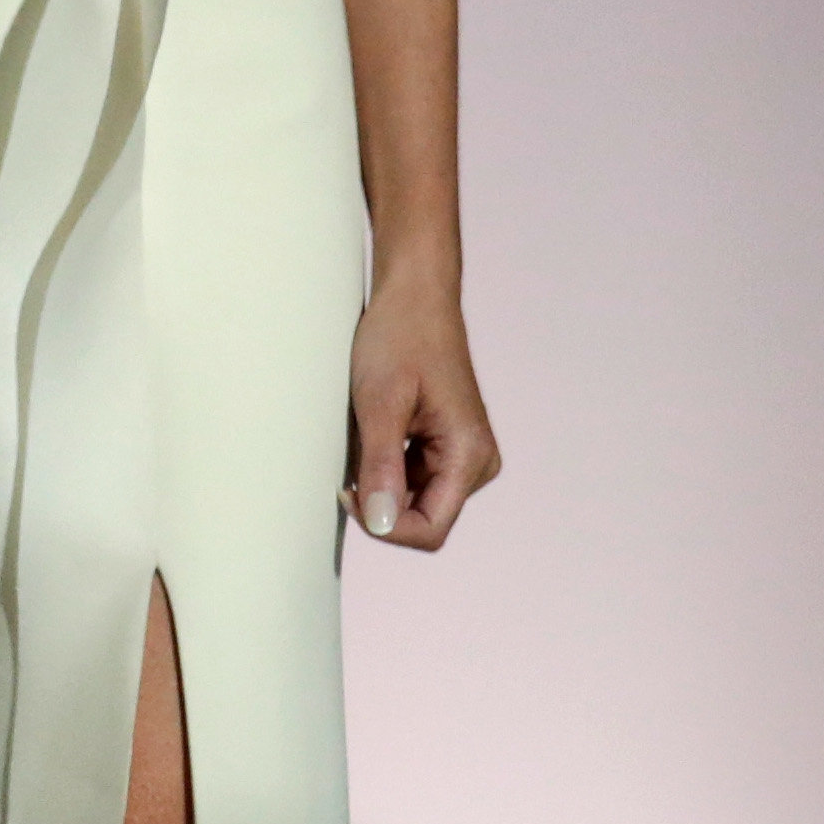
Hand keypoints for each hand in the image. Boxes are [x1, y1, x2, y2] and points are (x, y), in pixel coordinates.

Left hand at [346, 277, 499, 549]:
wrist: (414, 294)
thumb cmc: (400, 336)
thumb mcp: (380, 404)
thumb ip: (381, 468)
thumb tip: (380, 525)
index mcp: (470, 454)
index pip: (430, 529)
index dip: (384, 526)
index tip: (347, 492)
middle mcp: (476, 462)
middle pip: (423, 518)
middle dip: (381, 500)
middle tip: (349, 458)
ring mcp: (463, 455)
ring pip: (414, 500)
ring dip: (380, 480)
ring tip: (365, 433)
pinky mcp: (447, 446)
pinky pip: (412, 477)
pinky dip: (384, 465)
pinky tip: (373, 430)